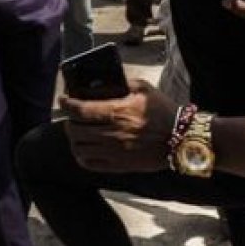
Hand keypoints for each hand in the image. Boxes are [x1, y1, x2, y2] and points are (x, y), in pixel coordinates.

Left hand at [61, 79, 177, 172]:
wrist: (181, 139)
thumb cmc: (163, 111)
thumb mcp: (144, 88)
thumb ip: (122, 82)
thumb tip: (104, 80)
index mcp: (116, 112)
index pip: (80, 110)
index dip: (66, 104)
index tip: (63, 99)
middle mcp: (112, 133)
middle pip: (74, 130)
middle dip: (69, 122)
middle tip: (72, 117)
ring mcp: (114, 152)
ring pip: (78, 149)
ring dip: (74, 140)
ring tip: (77, 133)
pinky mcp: (118, 166)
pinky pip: (90, 164)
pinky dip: (82, 157)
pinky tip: (84, 150)